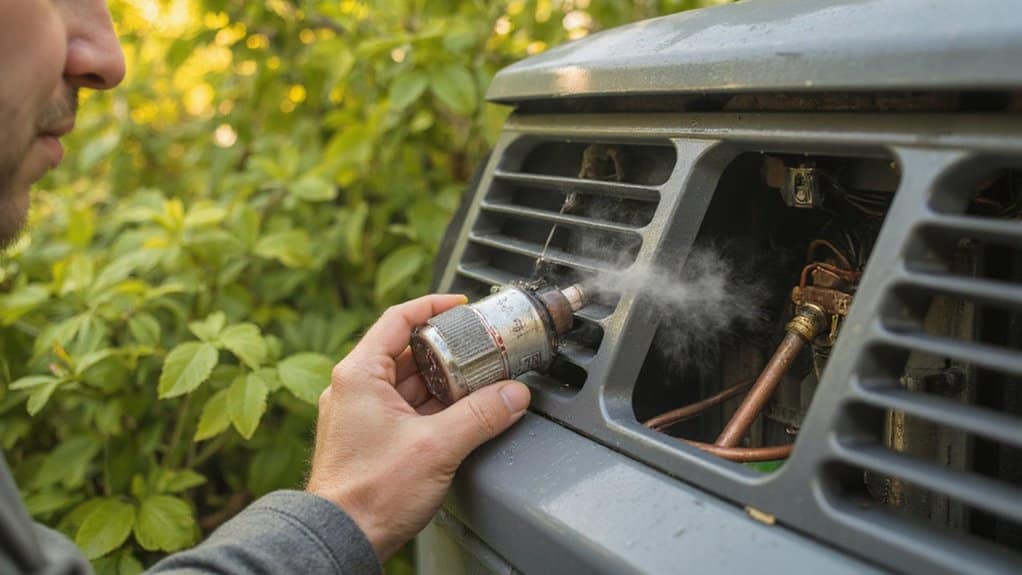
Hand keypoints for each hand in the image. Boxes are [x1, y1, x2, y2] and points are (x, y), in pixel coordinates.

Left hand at [305, 294, 530, 560]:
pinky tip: (461, 412)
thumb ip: (480, 416)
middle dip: (448, 348)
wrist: (341, 538)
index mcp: (360, 374)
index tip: (460, 305)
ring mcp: (361, 414)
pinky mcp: (369, 438)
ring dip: (444, 379)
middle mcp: (355, 388)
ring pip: (410, 382)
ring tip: (479, 378)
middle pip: (408, 351)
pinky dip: (434, 404)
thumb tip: (513, 395)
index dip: (432, 306)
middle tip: (480, 346)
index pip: (398, 319)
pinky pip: (407, 407)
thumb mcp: (436, 447)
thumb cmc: (368, 495)